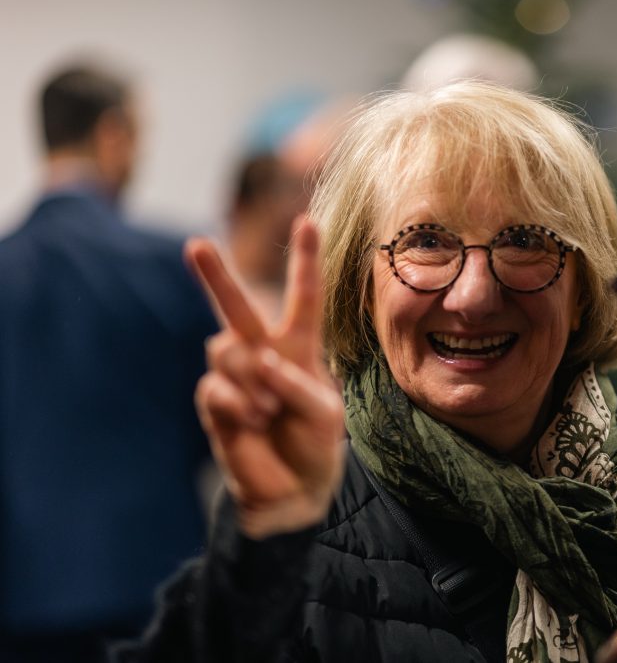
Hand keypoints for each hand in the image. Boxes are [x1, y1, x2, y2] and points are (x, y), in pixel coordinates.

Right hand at [188, 218, 344, 538]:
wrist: (290, 489)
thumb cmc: (315, 443)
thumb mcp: (326, 414)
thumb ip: (299, 384)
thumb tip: (261, 362)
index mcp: (299, 347)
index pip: (304, 298)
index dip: (305, 261)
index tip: (307, 221)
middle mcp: (263, 353)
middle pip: (237, 307)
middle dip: (215, 276)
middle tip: (196, 244)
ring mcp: (234, 376)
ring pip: (226, 350)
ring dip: (251, 380)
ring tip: (269, 411)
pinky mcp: (214, 401)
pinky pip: (217, 387)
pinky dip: (239, 404)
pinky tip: (254, 422)